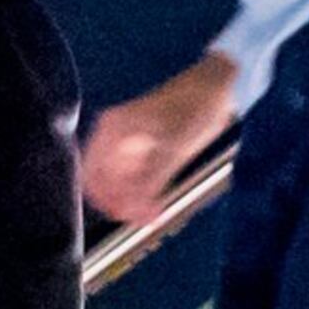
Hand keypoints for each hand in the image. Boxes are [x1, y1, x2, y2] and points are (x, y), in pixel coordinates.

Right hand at [78, 54, 239, 222]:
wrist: (216, 88)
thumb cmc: (194, 109)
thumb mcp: (172, 149)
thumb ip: (150, 183)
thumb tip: (136, 213)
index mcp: (113, 130)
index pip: (92, 174)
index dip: (104, 199)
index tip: (124, 217)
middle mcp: (114, 136)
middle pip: (103, 181)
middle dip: (118, 202)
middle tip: (140, 220)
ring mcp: (129, 143)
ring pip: (118, 182)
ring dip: (130, 200)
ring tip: (151, 215)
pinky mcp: (145, 151)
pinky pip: (134, 178)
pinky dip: (142, 193)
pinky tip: (156, 203)